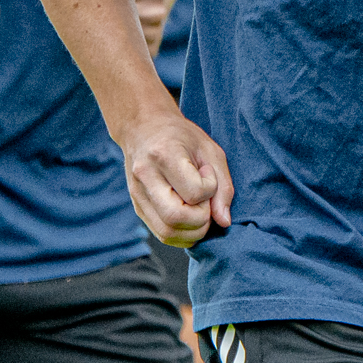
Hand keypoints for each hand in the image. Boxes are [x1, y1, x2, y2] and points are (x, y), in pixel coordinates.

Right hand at [121, 112, 233, 246]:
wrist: (144, 128)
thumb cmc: (181, 136)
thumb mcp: (210, 150)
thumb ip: (223, 185)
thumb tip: (224, 222)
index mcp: (163, 155)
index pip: (193, 192)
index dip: (210, 190)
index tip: (208, 175)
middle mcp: (145, 177)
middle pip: (175, 218)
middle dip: (202, 220)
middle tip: (207, 202)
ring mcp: (137, 195)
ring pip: (167, 233)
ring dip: (193, 231)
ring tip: (200, 211)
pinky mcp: (137, 207)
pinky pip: (162, 234)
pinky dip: (182, 234)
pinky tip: (190, 218)